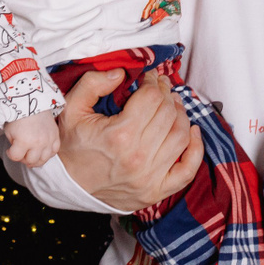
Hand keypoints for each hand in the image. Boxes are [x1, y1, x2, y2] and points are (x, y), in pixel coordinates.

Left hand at [4, 110, 60, 166]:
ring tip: (31, 153)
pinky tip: (42, 150)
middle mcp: (38, 143)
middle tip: (21, 152)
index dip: (10, 154)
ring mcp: (48, 140)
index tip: (10, 149)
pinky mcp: (55, 136)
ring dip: (36, 159)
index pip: (16, 157)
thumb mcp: (9, 131)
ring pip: (43, 160)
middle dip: (23, 158)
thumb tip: (19, 153)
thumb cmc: (19, 115)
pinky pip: (54, 151)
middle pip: (30, 161)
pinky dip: (48, 153)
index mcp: (24, 141)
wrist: (32, 101)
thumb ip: (13, 144)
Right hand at [57, 69, 202, 213]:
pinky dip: (196, 150)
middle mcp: (138, 157)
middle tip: (160, 86)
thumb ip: (92, 84)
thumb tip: (121, 72)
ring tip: (173, 104)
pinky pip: (187, 170)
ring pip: (181, 136)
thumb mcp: (71, 109)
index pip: (152, 98)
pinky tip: (194, 132)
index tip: (148, 77)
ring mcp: (149, 177)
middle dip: (166, 93)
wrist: (66, 185)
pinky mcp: (155, 192)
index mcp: (119, 135)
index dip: (153, 81)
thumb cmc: (70, 146)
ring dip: (181, 114)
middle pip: (168, 113)